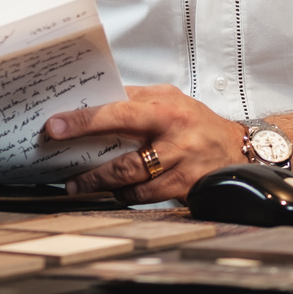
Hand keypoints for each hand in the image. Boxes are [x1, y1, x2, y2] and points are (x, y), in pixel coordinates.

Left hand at [45, 84, 245, 201]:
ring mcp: (180, 165)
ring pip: (132, 183)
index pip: (117, 111)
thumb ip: (135, 97)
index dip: (84, 120)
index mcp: (165, 109)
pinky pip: (146, 196)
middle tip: (66, 176)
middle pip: (123, 157)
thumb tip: (96, 97)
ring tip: (80, 186)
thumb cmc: (196, 121)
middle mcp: (173, 137)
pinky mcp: (184, 188)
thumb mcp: (169, 98)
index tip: (55, 126)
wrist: (237, 149)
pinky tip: (114, 192)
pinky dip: (126, 195)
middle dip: (90, 170)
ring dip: (102, 187)